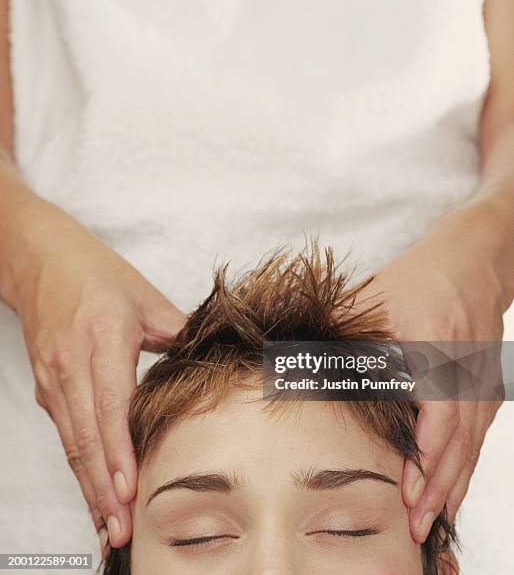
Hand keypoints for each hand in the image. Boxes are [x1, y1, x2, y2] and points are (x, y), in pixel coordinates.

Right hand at [7, 199, 185, 547]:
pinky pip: (64, 432)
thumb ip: (178, 333)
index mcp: (102, 338)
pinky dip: (79, 465)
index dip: (120, 451)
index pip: (111, 405)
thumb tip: (207, 364)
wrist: (41, 260)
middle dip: (103, 487)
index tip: (130, 490)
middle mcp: (71, 365)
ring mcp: (54, 378)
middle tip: (121, 530)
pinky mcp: (47, 385)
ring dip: (89, 485)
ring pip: (72, 442)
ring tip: (108, 524)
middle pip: (87, 436)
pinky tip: (92, 488)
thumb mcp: (146, 297)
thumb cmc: (96, 274)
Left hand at [361, 201, 509, 542]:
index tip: (406, 490)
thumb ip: (346, 335)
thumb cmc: (420, 279)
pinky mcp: (483, 390)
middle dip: (437, 489)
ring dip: (451, 487)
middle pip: (457, 444)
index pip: (437, 416)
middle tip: (417, 528)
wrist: (471, 262)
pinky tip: (448, 491)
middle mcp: (464, 375)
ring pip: (469, 448)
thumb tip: (302, 360)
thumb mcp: (378, 299)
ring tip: (432, 523)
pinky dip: (461, 469)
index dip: (423, 458)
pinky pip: (475, 438)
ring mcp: (479, 385)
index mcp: (437, 351)